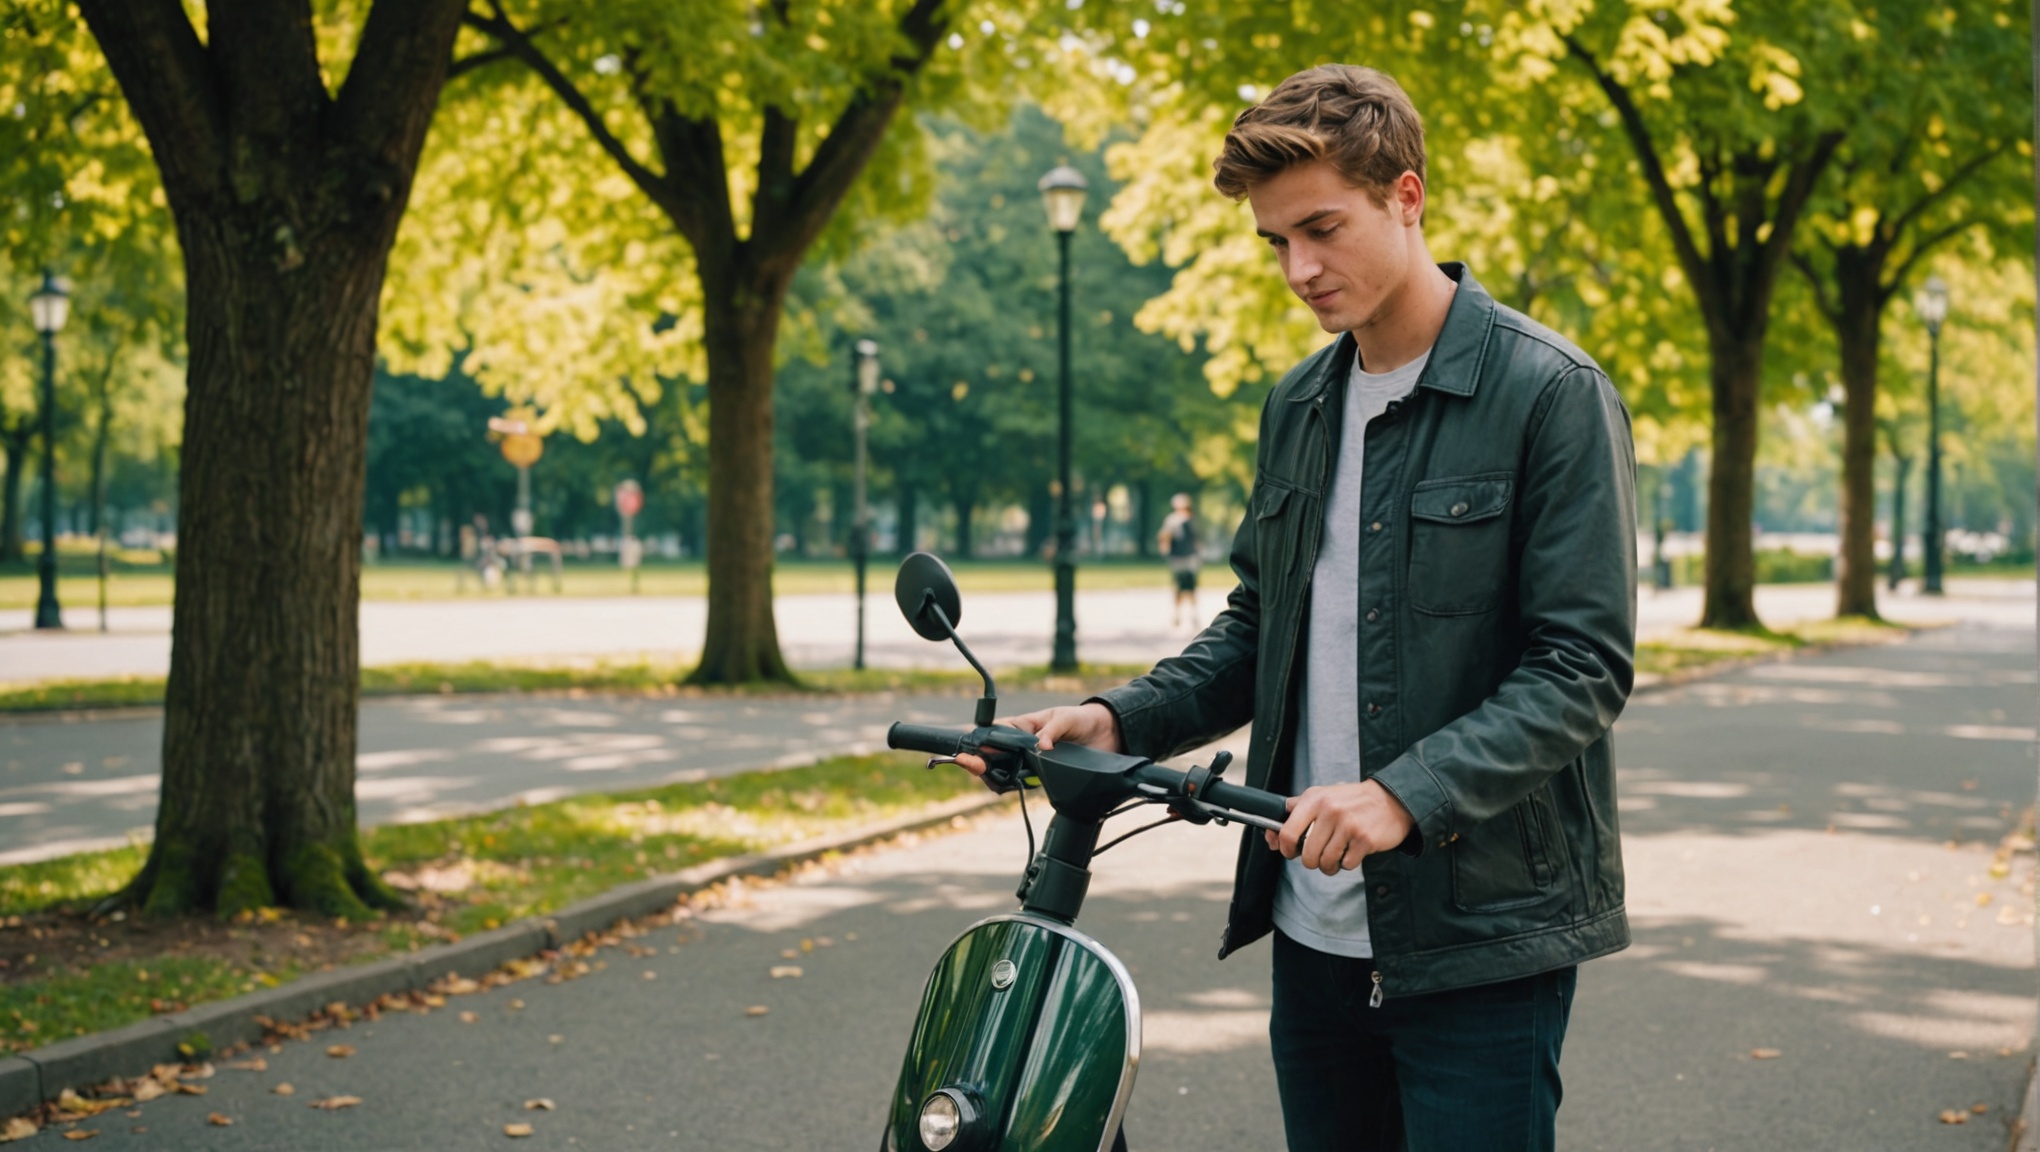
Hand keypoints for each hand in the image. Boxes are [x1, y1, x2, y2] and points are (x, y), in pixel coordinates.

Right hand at [952, 702, 1123, 783]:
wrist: (1107, 735)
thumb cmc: (1081, 720)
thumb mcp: (1065, 719)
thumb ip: (1051, 731)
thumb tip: (1041, 747)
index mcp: (1022, 726)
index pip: (994, 733)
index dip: (981, 743)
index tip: (974, 751)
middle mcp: (1022, 744)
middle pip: (992, 756)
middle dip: (979, 762)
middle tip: (973, 766)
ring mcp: (1030, 761)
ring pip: (1002, 772)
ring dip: (992, 776)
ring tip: (988, 777)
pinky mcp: (1041, 775)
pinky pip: (1019, 783)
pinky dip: (1010, 786)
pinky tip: (1006, 786)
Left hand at [1265, 781, 1414, 874]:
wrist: (1392, 799)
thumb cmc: (1351, 801)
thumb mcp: (1322, 796)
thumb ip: (1295, 811)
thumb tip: (1270, 835)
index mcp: (1314, 799)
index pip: (1287, 832)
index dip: (1285, 849)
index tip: (1290, 852)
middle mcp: (1330, 811)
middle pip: (1307, 855)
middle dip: (1311, 862)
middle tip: (1319, 856)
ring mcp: (1348, 825)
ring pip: (1326, 862)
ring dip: (1329, 866)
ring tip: (1336, 856)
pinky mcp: (1365, 840)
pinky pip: (1346, 865)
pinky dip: (1347, 864)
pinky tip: (1352, 852)